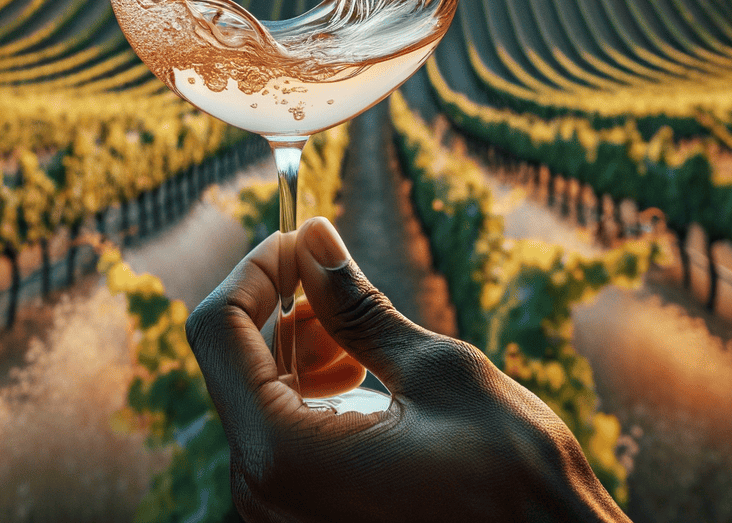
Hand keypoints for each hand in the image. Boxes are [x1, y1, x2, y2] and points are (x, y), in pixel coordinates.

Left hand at [186, 216, 627, 522]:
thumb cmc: (513, 478)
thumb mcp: (436, 372)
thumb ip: (356, 307)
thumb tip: (312, 238)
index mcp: (282, 455)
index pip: (217, 332)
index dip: (254, 271)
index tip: (301, 243)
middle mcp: (263, 497)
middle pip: (232, 366)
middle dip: (282, 313)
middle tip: (345, 292)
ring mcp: (281, 517)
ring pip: (255, 403)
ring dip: (299, 356)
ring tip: (366, 352)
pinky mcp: (306, 522)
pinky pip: (278, 445)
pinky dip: (308, 401)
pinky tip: (365, 390)